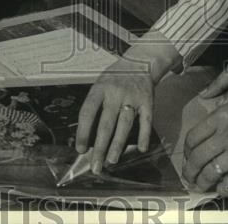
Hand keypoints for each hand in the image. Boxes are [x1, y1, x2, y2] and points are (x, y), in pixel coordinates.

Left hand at [74, 35, 179, 172]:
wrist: (140, 62)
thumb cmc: (115, 78)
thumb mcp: (100, 84)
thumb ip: (94, 105)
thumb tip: (85, 136)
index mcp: (100, 88)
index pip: (88, 112)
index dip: (82, 132)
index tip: (80, 149)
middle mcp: (115, 93)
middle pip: (106, 123)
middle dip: (100, 147)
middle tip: (95, 166)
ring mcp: (132, 97)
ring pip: (124, 124)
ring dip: (118, 144)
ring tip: (112, 160)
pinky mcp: (147, 101)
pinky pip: (146, 120)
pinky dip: (144, 135)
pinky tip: (141, 148)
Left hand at [183, 90, 227, 194]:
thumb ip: (224, 120)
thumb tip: (212, 136)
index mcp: (221, 116)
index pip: (192, 137)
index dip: (187, 151)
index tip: (189, 157)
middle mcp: (225, 134)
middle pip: (196, 158)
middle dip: (190, 171)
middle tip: (190, 177)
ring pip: (209, 173)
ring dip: (202, 183)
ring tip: (202, 187)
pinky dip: (223, 191)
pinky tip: (223, 191)